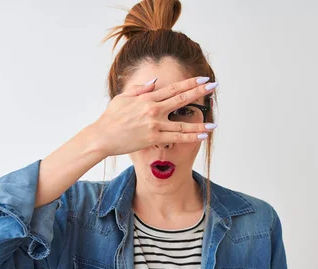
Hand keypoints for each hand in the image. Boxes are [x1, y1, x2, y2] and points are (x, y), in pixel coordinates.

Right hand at [87, 76, 217, 156]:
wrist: (102, 136)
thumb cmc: (111, 117)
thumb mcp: (123, 97)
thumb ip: (140, 89)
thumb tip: (155, 82)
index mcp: (147, 98)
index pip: (174, 88)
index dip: (190, 83)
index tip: (203, 80)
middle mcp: (154, 110)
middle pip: (182, 99)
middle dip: (199, 93)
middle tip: (214, 87)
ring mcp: (155, 125)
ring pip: (183, 123)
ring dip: (200, 124)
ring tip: (213, 124)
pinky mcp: (154, 139)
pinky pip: (176, 138)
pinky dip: (190, 137)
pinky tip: (202, 136)